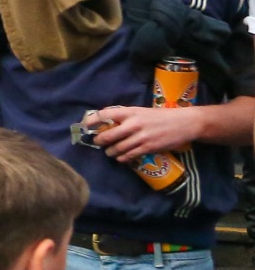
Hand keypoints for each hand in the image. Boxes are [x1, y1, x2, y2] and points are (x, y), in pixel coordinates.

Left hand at [86, 105, 200, 161]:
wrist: (184, 123)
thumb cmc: (160, 116)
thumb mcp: (141, 111)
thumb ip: (125, 116)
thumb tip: (107, 123)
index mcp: (130, 112)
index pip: (104, 114)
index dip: (92, 121)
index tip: (85, 126)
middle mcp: (133, 124)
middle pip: (108, 135)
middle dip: (99, 140)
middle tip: (97, 142)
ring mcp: (141, 137)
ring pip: (118, 147)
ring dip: (110, 151)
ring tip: (108, 152)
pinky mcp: (148, 148)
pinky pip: (129, 155)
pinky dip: (122, 158)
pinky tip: (120, 158)